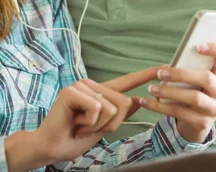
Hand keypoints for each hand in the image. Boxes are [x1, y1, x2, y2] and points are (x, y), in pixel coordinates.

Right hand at [21, 67, 161, 166]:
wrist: (51, 147)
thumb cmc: (74, 138)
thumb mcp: (103, 127)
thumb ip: (118, 113)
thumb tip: (138, 100)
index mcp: (100, 92)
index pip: (127, 81)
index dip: (146, 74)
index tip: (164, 67)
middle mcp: (91, 84)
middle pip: (123, 103)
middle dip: (111, 124)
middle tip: (88, 128)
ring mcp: (81, 85)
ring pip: (111, 107)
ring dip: (98, 125)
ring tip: (80, 126)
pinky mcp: (72, 91)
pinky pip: (97, 108)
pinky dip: (89, 123)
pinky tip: (75, 123)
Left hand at [138, 43, 215, 142]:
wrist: (195, 123)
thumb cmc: (192, 92)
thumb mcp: (194, 80)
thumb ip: (188, 69)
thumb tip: (168, 66)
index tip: (198, 46)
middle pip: (207, 78)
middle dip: (181, 74)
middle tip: (160, 73)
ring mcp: (214, 109)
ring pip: (194, 98)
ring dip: (169, 92)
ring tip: (151, 88)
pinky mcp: (203, 123)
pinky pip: (180, 113)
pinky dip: (160, 107)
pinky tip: (146, 102)